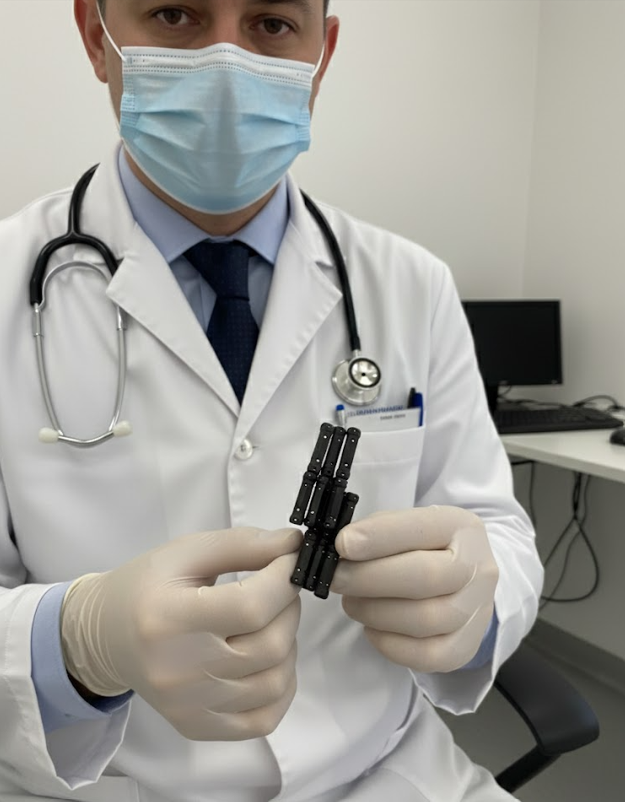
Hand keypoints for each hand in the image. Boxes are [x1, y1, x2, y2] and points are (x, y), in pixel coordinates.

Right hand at [61, 527, 301, 740]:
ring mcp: (189, 706)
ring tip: (272, 623)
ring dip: (289, 645)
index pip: (250, 607)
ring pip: (274, 683)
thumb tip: (292, 544)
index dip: (283, 580)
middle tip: (280, 589)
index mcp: (169, 618)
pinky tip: (269, 661)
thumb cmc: (145, 587)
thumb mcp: (185, 552)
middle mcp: (178, 671)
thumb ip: (241, 545)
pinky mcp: (196, 726)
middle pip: (269, 646)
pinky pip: (263, 720)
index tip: (289, 560)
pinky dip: (281, 688)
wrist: (105, 635)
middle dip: (289, 608)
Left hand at [332, 506, 498, 672]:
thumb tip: (344, 549)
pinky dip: (390, 644)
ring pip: (426, 619)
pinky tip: (372, 628)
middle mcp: (478, 567)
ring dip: (376, 612)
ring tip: (352, 602)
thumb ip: (379, 532)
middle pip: (426, 577)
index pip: (421, 528)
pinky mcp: (467, 646)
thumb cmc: (425, 549)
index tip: (343, 544)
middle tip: (338, 578)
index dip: (378, 537)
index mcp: (461, 527)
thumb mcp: (408, 526)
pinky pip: (428, 656)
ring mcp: (477, 610)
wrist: (465, 579)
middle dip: (370, 579)